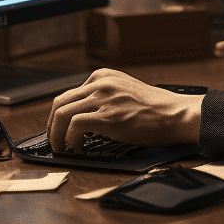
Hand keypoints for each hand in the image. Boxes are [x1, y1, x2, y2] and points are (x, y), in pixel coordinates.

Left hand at [47, 69, 202, 152]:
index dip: (58, 114)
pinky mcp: (106, 116)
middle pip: (60, 102)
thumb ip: (104, 95)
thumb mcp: (124, 90)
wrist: (172, 113)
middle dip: (51, 124)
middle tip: (53, 139)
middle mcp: (100, 83)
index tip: (58, 127)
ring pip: (62, 113)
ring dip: (56, 134)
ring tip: (60, 146)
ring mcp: (103, 98)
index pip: (68, 94)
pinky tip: (77, 147)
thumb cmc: (152, 108)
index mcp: (103, 76)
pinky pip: (74, 125)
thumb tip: (81, 114)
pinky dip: (69, 139)